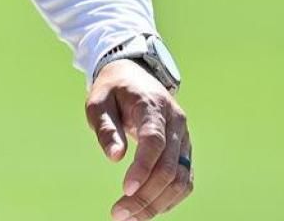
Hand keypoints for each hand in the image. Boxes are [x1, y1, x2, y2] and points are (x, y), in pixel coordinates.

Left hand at [85, 59, 192, 219]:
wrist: (135, 76)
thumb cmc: (113, 90)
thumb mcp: (98, 101)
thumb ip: (105, 127)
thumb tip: (114, 157)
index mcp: (154, 107)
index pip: (155, 141)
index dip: (143, 168)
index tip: (126, 191)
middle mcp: (176, 123)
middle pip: (169, 167)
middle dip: (146, 195)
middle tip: (119, 214)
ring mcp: (184, 138)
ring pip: (181, 179)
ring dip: (157, 203)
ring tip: (130, 217)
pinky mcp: (185, 151)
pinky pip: (184, 180)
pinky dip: (168, 199)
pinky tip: (147, 209)